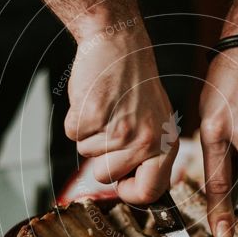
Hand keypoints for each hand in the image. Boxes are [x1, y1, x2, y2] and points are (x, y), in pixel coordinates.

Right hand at [64, 18, 178, 204]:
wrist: (118, 44)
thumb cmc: (134, 84)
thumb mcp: (155, 121)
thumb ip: (149, 155)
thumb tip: (134, 189)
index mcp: (165, 144)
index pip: (149, 192)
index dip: (129, 192)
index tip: (120, 183)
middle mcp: (146, 141)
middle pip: (106, 177)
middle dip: (100, 157)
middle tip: (111, 125)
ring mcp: (119, 130)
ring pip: (86, 155)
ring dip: (89, 134)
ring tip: (106, 108)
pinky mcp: (92, 117)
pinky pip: (72, 136)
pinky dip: (75, 120)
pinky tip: (93, 100)